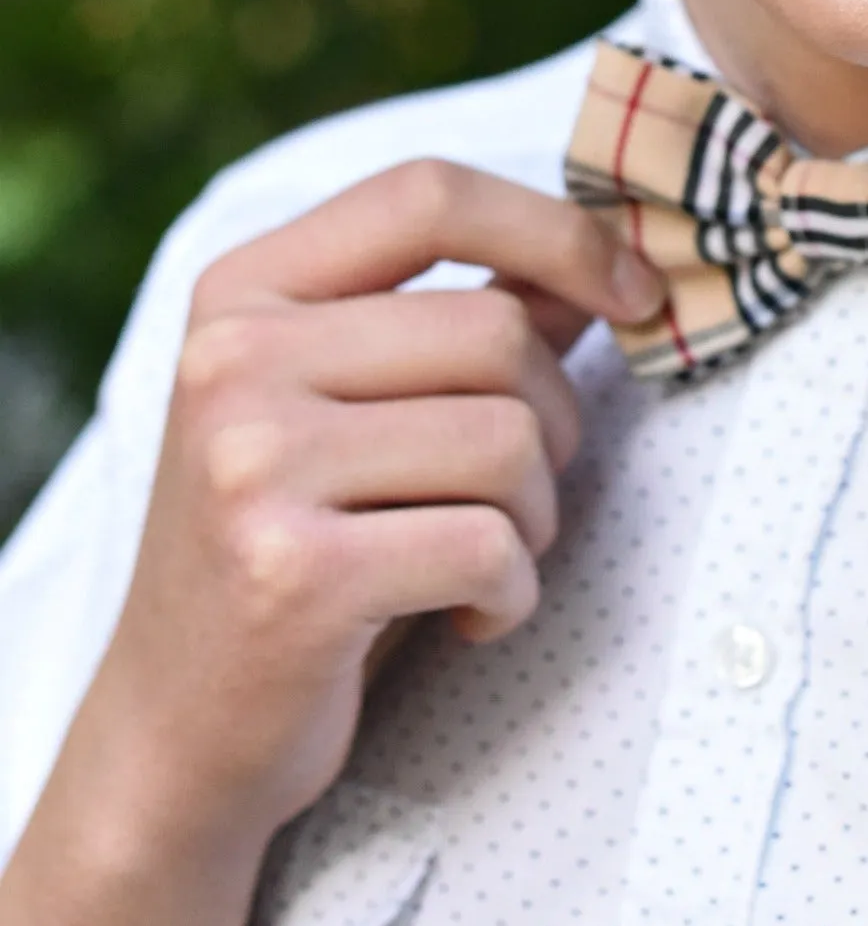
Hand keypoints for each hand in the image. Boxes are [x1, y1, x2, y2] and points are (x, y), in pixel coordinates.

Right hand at [0, 158, 661, 925]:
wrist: (177, 733)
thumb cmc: (299, 545)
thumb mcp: (350, 406)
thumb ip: (463, 318)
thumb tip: (605, 259)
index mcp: (244, 290)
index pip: (429, 192)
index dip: (556, 229)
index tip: (633, 290)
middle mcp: (232, 360)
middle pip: (496, 328)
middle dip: (554, 416)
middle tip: (520, 491)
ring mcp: (251, 466)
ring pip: (509, 438)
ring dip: (536, 514)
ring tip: (484, 555)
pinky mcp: (292, 576)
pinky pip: (490, 547)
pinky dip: (512, 593)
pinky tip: (468, 616)